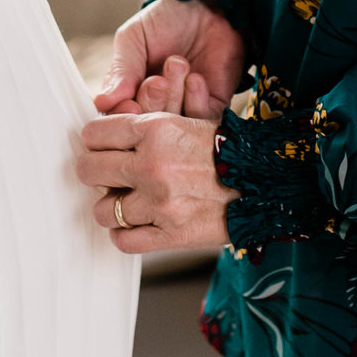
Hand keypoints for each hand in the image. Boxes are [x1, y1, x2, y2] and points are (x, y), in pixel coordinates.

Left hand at [76, 58, 233, 255]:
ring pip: (103, 210)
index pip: (94, 133)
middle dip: (92, 171)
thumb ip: (149, 121)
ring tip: (123, 201)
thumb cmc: (228, 150)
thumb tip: (111, 116)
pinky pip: (123, 240)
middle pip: (89, 170)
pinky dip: (123, 234)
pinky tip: (133, 224)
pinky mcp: (170, 234)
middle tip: (102, 174)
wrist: (266, 182)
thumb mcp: (189, 120)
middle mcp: (152, 164)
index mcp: (156, 129)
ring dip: (110, 207)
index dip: (93, 140)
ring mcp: (159, 202)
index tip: (97, 146)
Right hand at [94, 0, 243, 114]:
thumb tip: (102, 102)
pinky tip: (196, 78)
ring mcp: (183, 108)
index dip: (123, 115)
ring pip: (172, 124)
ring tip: (178, 65)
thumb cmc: (168, 19)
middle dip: (151, 101)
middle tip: (157, 80)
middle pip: (145, 124)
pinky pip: (200, 120)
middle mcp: (154, 104)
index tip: (130, 104)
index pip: (118, 116)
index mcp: (128, 89)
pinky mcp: (210, 108)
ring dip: (174, 95)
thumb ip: (121, 70)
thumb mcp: (134, 37)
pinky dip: (196, 100)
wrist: (211, 6)